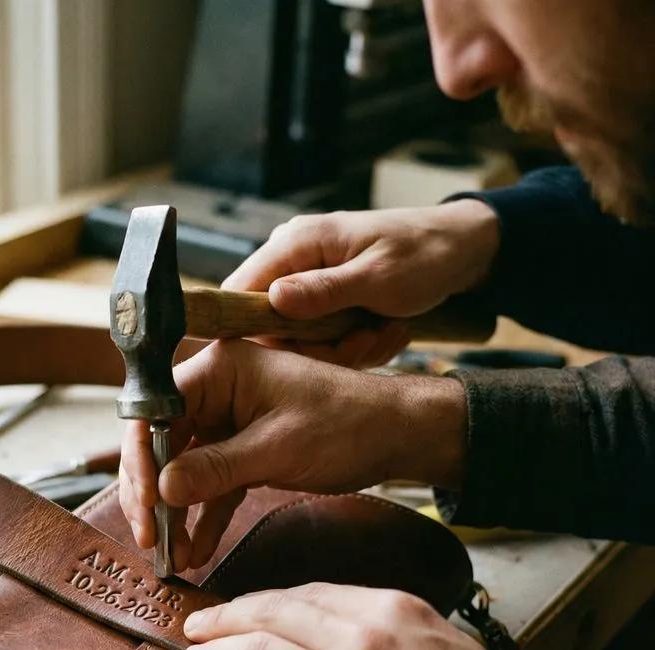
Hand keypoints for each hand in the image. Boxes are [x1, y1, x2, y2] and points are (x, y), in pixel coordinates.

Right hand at [119, 339, 466, 570]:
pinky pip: (210, 485)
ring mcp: (227, 422)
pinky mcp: (242, 450)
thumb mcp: (277, 448)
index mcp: (220, 370)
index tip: (146, 504)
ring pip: (181, 469)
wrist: (396, 435)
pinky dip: (203, 517)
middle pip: (160, 443)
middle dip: (153, 494)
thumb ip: (215, 468)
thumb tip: (162, 489)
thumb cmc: (346, 424)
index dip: (141, 459)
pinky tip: (195, 551)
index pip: (155, 410)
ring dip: (175, 513)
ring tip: (170, 556)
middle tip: (150, 538)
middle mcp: (216, 391)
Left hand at [178, 584, 590, 649]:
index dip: (264, 601)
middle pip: (270, 615)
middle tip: (197, 626)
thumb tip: (351, 621)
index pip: (306, 593)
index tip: (243, 610)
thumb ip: (395, 627)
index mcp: (391, 610)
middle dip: (225, 618)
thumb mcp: (449, 644)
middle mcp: (359, 641)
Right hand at [223, 199, 499, 367]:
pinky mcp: (324, 301)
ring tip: (383, 332)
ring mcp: (307, 281)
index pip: (240, 290)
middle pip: (270, 325)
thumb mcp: (379, 278)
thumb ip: (324, 291)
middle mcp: (292, 260)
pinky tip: (385, 330)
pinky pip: (322, 337)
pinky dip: (355, 343)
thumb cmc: (426, 254)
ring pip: (299, 338)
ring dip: (344, 348)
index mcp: (296, 243)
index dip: (253, 331)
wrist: (463, 251)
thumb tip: (273, 299)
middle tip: (364, 342)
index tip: (296, 353)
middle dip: (318, 346)